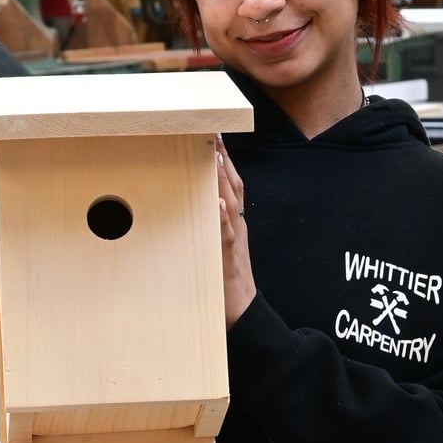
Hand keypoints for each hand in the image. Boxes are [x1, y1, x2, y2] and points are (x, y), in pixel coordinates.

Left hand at [216, 136, 256, 326]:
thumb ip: (213, 224)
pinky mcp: (229, 257)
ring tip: (215, 157)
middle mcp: (237, 224)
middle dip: (223, 161)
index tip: (214, 137)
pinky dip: (223, 218)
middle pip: (233, 187)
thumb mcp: (220, 244)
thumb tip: (201, 203)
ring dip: (222, 181)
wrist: (242, 309)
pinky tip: (217, 203)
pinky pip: (227, 234)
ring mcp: (235, 239)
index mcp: (234, 220)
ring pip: (230, 204)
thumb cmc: (226, 277)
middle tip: (213, 134)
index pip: (231, 185)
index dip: (224, 161)